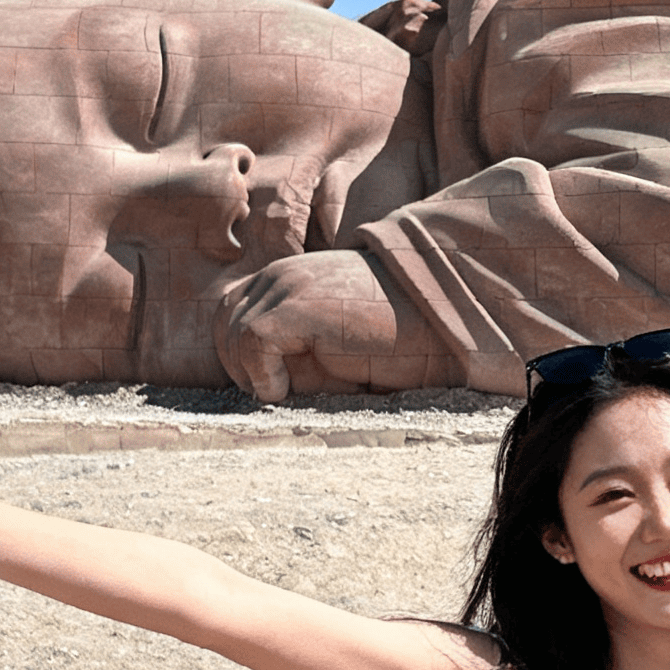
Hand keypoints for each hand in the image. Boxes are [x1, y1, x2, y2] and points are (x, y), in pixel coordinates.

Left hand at [214, 250, 436, 401]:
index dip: (241, 352)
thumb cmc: (400, 339)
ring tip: (285, 392)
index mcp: (293, 279)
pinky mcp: (301, 305)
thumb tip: (258, 384)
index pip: (235, 310)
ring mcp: (291, 285)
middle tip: (274, 393)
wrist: (443, 317)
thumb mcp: (336, 347)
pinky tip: (287, 390)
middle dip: (239, 364)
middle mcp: (285, 275)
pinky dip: (262, 373)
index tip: (271, 385)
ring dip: (251, 370)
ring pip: (233, 331)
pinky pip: (252, 339)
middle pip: (225, 319)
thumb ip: (296, 354)